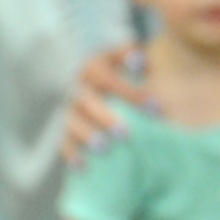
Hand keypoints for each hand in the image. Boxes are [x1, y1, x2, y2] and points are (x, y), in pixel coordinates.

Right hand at [61, 45, 150, 164]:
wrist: (115, 81)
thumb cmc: (136, 68)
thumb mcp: (138, 55)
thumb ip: (140, 54)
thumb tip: (142, 60)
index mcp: (96, 65)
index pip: (107, 77)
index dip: (128, 91)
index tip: (155, 107)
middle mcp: (80, 85)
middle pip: (87, 101)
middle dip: (105, 117)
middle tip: (125, 134)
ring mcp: (71, 108)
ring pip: (73, 122)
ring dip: (87, 135)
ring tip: (104, 148)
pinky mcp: (67, 129)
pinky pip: (64, 142)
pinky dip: (72, 153)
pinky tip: (83, 166)